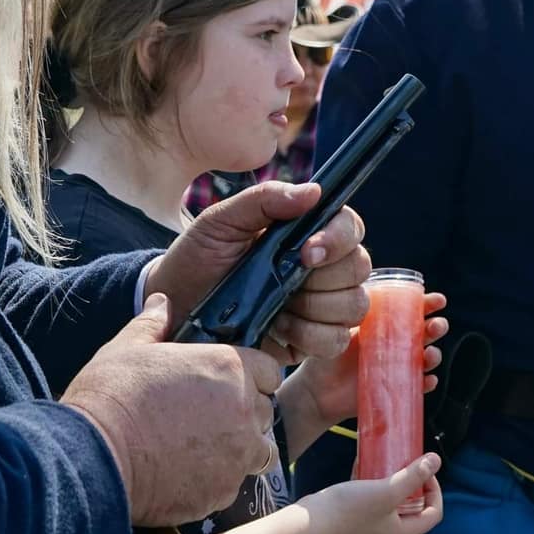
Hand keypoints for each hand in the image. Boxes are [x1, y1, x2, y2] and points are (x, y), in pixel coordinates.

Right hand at [60, 293, 281, 525]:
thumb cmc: (111, 395)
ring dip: (238, 449)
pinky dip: (215, 480)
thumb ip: (152, 324)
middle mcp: (244, 411)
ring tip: (199, 448)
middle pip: (264, 411)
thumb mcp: (127, 348)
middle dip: (243, 413)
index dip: (251, 376)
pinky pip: (231, 484)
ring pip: (257, 452)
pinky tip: (184, 474)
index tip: (226, 383)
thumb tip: (161, 302)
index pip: (270, 371)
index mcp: (229, 368)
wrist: (93, 456)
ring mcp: (237, 456)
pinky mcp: (222, 492)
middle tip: (205, 416)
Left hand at [145, 181, 369, 359]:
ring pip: (354, 306)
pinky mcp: (309, 340)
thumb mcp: (222, 221)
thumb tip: (314, 192)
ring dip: (319, 307)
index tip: (308, 251)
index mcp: (305, 232)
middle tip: (289, 279)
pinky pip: (336, 341)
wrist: (173, 307)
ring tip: (280, 306)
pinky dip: (311, 336)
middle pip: (359, 268)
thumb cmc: (198, 258)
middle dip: (327, 276)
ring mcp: (317, 306)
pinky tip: (280, 329)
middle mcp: (320, 267)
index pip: (349, 227)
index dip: (339, 238)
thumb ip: (264, 200)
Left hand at [288, 292, 449, 429]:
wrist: (319, 390)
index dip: (429, 304)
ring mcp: (400, 367)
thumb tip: (366, 293)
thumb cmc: (330, 355)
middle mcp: (398, 344)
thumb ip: (355, 314)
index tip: (438, 301)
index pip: (413, 310)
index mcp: (387, 325)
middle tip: (436, 326)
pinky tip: (427, 380)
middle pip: (427, 333)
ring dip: (434, 355)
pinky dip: (427, 384)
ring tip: (429, 355)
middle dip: (437, 327)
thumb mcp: (341, 330)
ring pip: (427, 359)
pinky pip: (419, 387)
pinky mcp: (397, 389)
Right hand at [305, 455, 444, 533]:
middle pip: (415, 509)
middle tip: (408, 464)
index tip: (424, 469)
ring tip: (389, 464)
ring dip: (396, 484)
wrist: (312, 523)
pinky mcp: (357, 523)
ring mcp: (373, 531)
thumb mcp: (386, 490)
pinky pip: (376, 503)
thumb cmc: (350, 509)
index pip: (433, 513)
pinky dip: (376, 486)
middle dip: (415, 485)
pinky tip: (367, 468)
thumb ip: (413, 476)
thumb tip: (436, 460)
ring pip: (394, 505)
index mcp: (403, 533)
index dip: (435, 490)